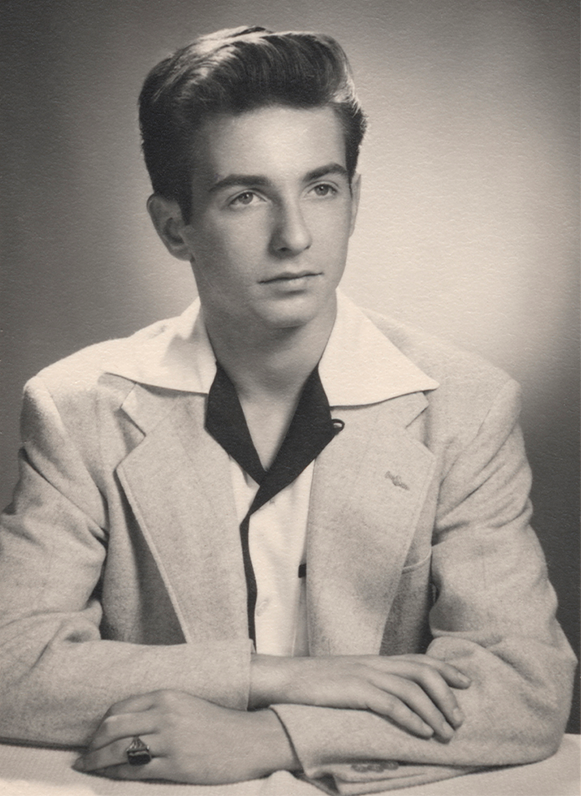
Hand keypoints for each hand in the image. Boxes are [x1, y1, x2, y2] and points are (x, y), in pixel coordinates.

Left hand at [73, 690, 298, 782]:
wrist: (250, 739)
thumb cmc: (218, 724)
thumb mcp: (187, 705)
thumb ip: (159, 709)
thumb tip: (127, 722)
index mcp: (166, 696)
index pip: (119, 709)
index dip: (101, 725)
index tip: (93, 737)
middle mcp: (164, 714)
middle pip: (113, 727)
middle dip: (93, 744)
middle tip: (84, 755)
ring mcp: (170, 740)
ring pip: (119, 750)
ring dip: (97, 760)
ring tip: (87, 767)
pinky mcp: (176, 764)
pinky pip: (136, 769)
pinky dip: (116, 773)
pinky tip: (109, 775)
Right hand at [250, 653, 470, 740]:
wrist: (287, 679)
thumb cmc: (318, 685)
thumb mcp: (352, 679)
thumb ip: (374, 685)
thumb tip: (397, 703)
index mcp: (377, 661)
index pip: (419, 660)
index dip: (446, 670)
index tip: (466, 683)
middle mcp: (375, 664)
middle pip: (422, 672)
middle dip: (446, 695)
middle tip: (460, 719)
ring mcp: (365, 675)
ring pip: (411, 688)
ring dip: (434, 711)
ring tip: (446, 732)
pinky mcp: (354, 690)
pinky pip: (389, 703)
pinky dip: (410, 718)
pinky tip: (422, 733)